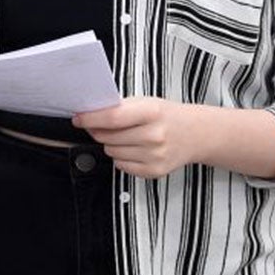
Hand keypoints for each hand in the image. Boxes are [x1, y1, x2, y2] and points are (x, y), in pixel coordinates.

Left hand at [73, 96, 201, 178]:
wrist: (196, 134)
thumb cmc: (166, 116)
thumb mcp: (146, 102)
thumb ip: (120, 108)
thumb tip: (89, 117)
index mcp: (152, 112)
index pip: (112, 118)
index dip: (90, 119)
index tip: (78, 119)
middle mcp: (154, 135)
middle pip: (107, 138)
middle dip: (99, 131)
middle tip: (105, 126)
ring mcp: (155, 156)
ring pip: (111, 152)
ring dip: (111, 144)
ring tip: (127, 137)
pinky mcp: (154, 171)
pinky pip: (121, 166)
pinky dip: (122, 157)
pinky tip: (135, 148)